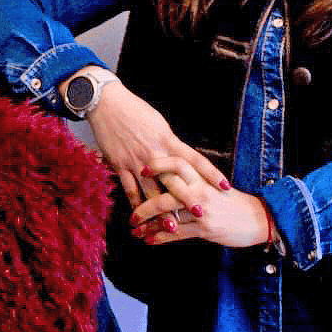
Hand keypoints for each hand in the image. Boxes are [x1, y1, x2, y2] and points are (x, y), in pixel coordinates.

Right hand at [81, 78, 229, 209]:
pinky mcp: (119, 165)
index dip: (211, 173)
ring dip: (161, 210)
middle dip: (188, 199)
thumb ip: (170, 143)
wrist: (107, 103)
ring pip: (151, 191)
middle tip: (202, 214)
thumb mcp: (159, 125)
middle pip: (175, 180)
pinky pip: (129, 189)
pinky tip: (141, 216)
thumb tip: (180, 157)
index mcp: (168, 141)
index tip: (225, 186)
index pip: (195, 159)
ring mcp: (136, 161)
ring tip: (171, 227)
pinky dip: (136, 204)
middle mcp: (154, 153)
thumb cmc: (135, 110)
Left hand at [130, 155, 272, 248]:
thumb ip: (192, 181)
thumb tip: (168, 178)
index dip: (158, 165)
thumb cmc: (232, 202)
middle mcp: (200, 191)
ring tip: (135, 231)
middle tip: (131, 214)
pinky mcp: (205, 228)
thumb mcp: (213, 186)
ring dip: (148, 226)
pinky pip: (177, 234)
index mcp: (201, 178)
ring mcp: (202, 211)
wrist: (259, 218)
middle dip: (144, 205)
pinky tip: (149, 240)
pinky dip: (160, 238)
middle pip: (166, 193)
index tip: (142, 170)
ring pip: (168, 216)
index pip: (177, 164)